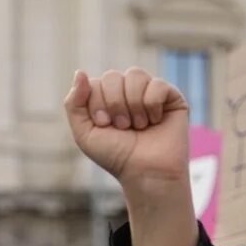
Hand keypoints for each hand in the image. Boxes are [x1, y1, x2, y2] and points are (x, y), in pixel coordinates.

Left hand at [64, 68, 189, 184]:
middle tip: (123, 127)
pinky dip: (152, 105)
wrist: (146, 173)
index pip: (95, 82)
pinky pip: (157, 84)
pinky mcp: (171, 97)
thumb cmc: (116, 157)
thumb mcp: (84, 134)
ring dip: (133, 105)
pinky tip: (155, 121)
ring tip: (139, 126)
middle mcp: (127, 92)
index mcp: (106, 98)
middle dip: (115, 104)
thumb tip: (80, 72)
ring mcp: (149, 92)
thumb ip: (74, 103)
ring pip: (135, 75)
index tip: (105, 125)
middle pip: (113, 76)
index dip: (97, 104)